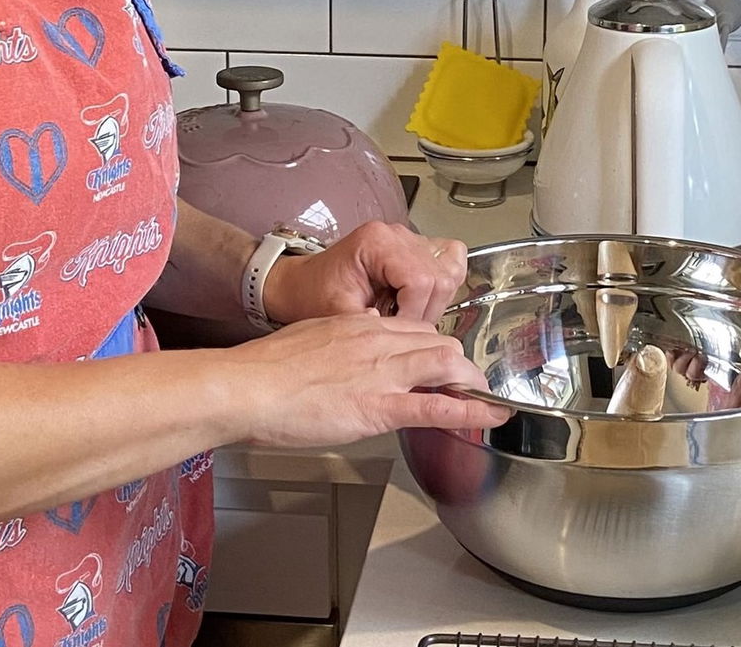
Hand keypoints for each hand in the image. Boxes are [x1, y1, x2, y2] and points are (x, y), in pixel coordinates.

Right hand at [222, 312, 509, 446]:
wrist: (250, 386)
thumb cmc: (267, 368)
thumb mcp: (310, 338)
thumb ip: (337, 343)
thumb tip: (344, 354)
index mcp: (360, 324)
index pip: (413, 327)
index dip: (433, 345)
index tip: (440, 358)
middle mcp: (378, 341)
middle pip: (437, 342)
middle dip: (457, 362)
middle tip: (466, 381)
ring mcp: (382, 373)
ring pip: (445, 364)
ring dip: (469, 381)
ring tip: (484, 397)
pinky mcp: (379, 406)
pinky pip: (434, 406)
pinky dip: (468, 410)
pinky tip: (490, 415)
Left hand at [261, 222, 467, 325]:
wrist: (301, 285)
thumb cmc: (313, 295)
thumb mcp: (338, 315)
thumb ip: (373, 327)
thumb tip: (408, 341)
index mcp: (376, 243)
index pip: (421, 280)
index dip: (415, 313)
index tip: (400, 331)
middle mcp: (395, 235)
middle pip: (441, 275)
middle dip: (427, 310)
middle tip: (404, 327)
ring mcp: (407, 238)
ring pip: (451, 267)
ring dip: (437, 299)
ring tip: (409, 314)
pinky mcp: (413, 247)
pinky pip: (448, 259)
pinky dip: (442, 283)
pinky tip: (420, 300)